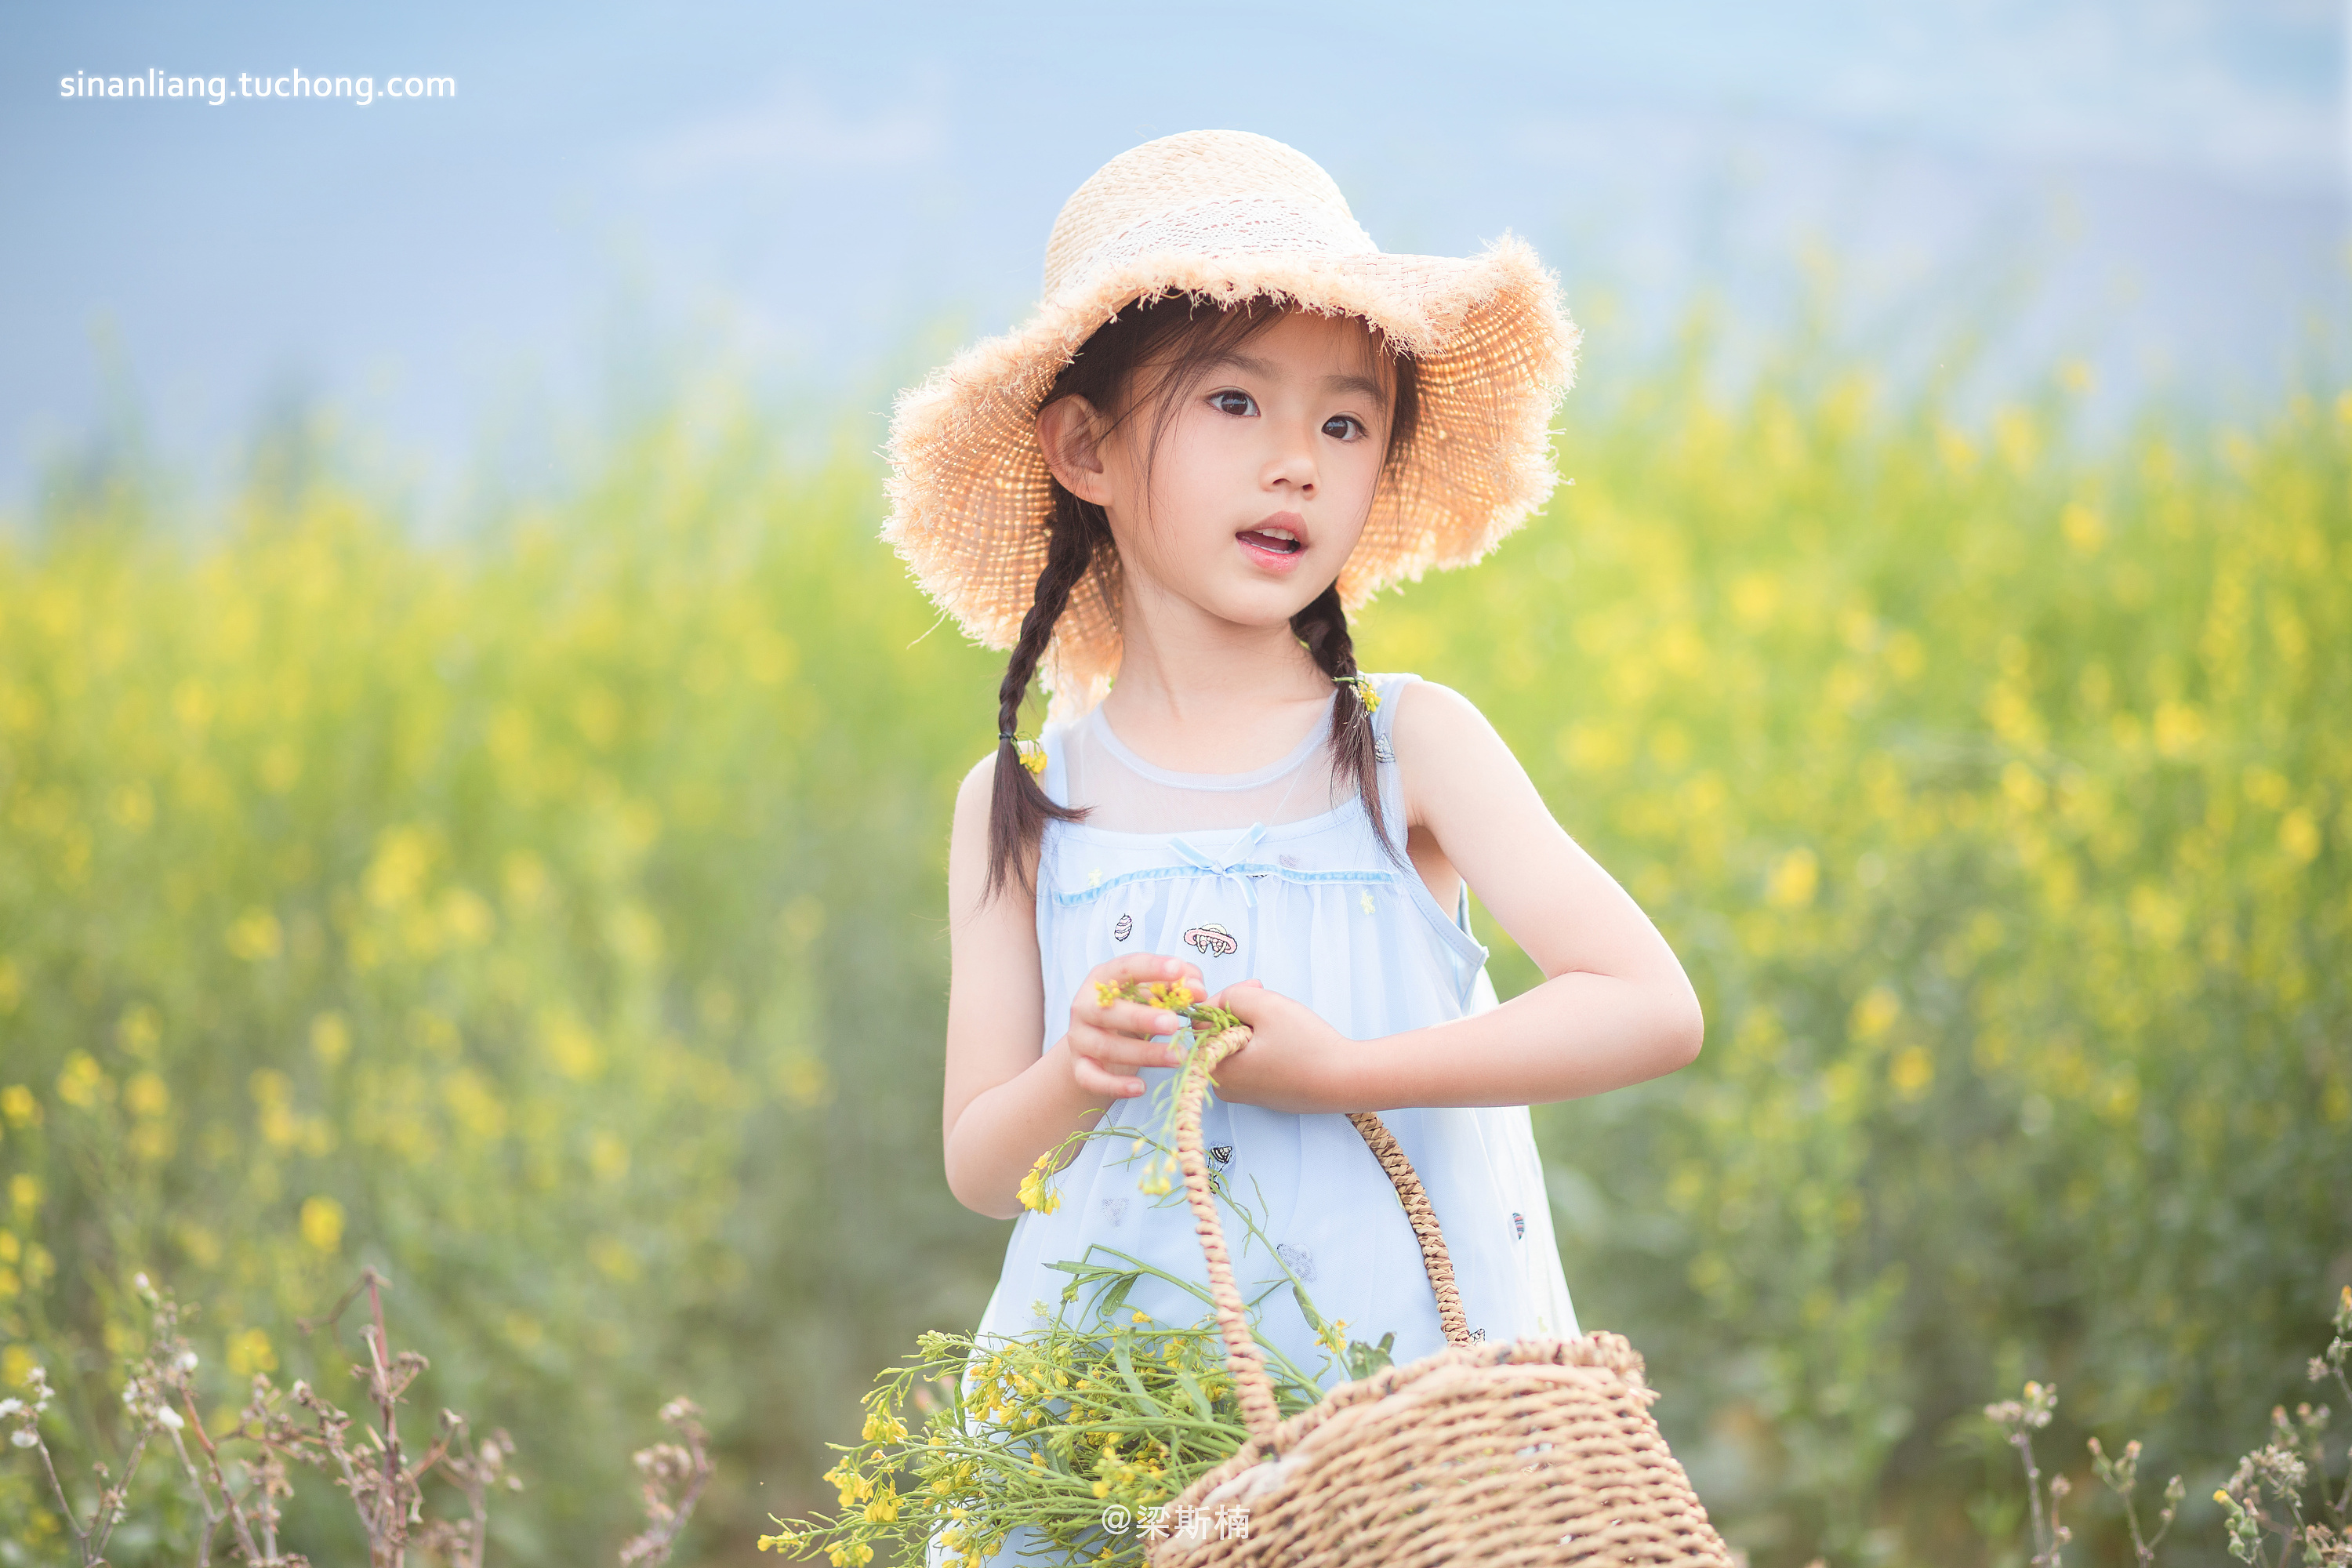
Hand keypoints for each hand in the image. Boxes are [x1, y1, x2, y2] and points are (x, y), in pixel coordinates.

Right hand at [1065, 953, 1209, 1100]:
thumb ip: (1175, 987)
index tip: (1178, 969)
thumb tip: (1198, 990)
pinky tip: (1140, 1087)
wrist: (1097, 1048)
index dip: (1151, 968)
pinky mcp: (1080, 1068)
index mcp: (1103, 980)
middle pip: (1109, 1010)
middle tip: (1173, 1023)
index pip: (1124, 968)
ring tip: (1177, 1057)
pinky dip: (1115, 1085)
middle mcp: (1085, 1006)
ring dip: (1144, 1053)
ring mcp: (1080, 1038)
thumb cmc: (1131, 1013)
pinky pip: (1092, 1078)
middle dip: (1142, 1017)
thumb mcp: (1151, 997)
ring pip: (1106, 1047)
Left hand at [1203, 980, 1353, 1112]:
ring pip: (1236, 1046)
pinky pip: (1251, 1061)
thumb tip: (1221, 1001)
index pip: (1202, 1021)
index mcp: (1216, 1067)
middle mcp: (1224, 1086)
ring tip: (1280, 1020)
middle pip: (1218, 1034)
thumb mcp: (1266, 1006)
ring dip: (1253, 1026)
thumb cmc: (1306, 1046)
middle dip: (1241, 1012)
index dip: (1226, 998)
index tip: (1255, 989)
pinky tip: (1286, 1040)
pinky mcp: (1262, 1095)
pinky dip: (1263, 1045)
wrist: (1345, 1081)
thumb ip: (1233, 995)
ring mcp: (1243, 1094)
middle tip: (1268, 999)